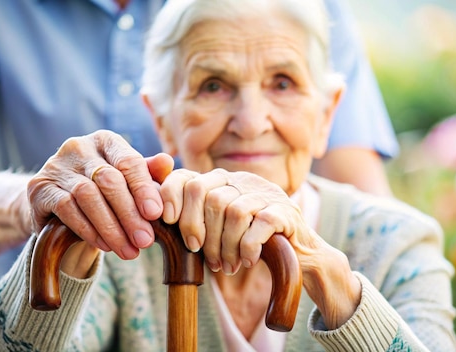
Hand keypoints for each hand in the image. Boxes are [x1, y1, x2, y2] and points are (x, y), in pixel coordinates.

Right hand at [27, 130, 173, 261]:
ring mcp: (56, 165)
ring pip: (88, 196)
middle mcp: (79, 147)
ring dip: (111, 227)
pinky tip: (103, 245)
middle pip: (109, 180)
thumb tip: (168, 162)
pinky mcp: (39, 187)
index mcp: (105, 141)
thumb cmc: (102, 192)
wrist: (55, 207)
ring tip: (128, 250)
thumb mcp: (127, 182)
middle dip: (130, 214)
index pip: (128, 161)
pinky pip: (67, 208)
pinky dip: (88, 229)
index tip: (157, 215)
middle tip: (145, 241)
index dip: (144, 189)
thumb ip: (147, 174)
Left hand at [160, 168, 359, 328]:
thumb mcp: (216, 231)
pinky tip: (248, 261)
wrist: (299, 257)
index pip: (187, 176)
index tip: (166, 220)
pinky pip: (258, 224)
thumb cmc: (249, 245)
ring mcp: (265, 193)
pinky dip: (247, 248)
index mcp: (222, 182)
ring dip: (223, 245)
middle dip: (197, 228)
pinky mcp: (285, 211)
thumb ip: (191, 221)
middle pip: (206, 192)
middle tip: (201, 254)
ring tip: (226, 265)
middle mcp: (242, 181)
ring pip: (231, 210)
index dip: (171, 195)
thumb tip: (155, 220)